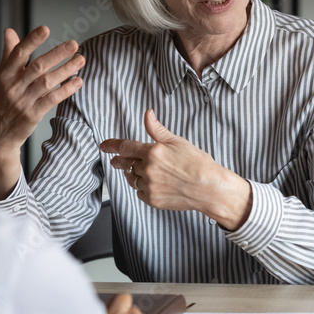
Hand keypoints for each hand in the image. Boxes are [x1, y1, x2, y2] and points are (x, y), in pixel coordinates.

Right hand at [0, 27, 83, 199]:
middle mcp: (13, 86)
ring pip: (47, 82)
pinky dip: (65, 90)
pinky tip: (77, 82)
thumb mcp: (0, 77)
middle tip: (74, 44)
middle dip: (57, 54)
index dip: (32, 40)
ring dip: (66, 70)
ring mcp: (23, 101)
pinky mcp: (32, 114)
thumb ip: (8, 54)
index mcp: (4, 74)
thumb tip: (10, 31)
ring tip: (81, 60)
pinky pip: (51, 100)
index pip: (19, 53)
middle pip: (37, 66)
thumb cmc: (0, 101)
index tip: (45, 29)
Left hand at [101, 110, 252, 229]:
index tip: (104, 145)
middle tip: (116, 160)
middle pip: (124, 164)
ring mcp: (149, 186)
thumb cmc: (198, 163)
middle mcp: (148, 169)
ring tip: (142, 171)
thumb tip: (147, 114)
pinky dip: (143, 187)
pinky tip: (153, 183)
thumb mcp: (178, 142)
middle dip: (118, 161)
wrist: (209, 188)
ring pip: (131, 178)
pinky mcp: (152, 200)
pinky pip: (139, 191)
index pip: (125, 147)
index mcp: (153, 152)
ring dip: (132, 173)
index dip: (112, 145)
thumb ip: (158, 130)